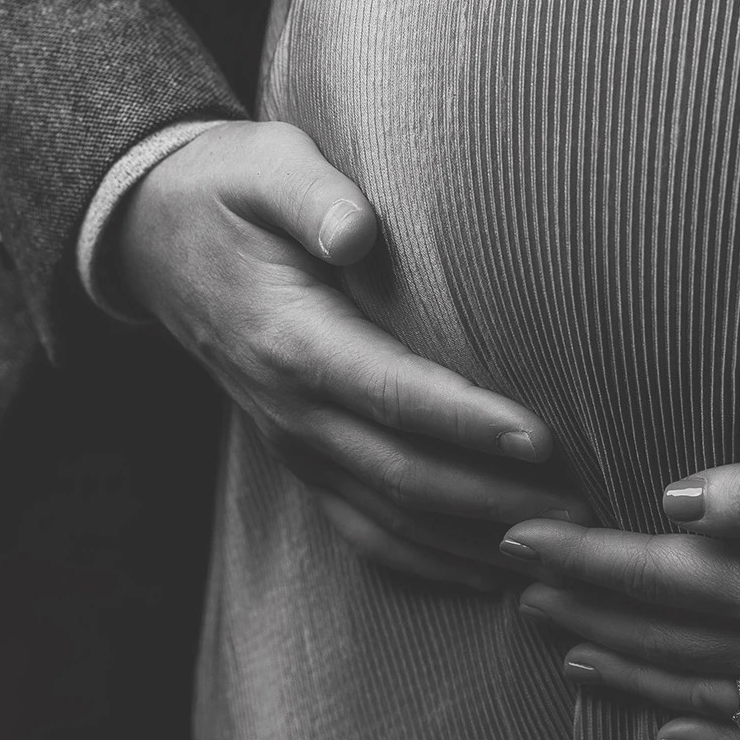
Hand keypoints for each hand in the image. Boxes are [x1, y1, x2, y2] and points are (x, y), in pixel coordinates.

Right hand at [117, 120, 587, 588]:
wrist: (154, 235)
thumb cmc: (230, 189)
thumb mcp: (264, 165)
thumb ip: (312, 195)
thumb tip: (357, 232)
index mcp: (289, 338)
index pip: (391, 392)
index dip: (467, 422)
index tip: (541, 438)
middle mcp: (291, 408)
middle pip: (404, 474)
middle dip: (495, 498)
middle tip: (585, 508)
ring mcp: (293, 442)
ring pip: (392, 516)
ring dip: (475, 540)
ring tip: (562, 547)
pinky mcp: (302, 455)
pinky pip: (364, 529)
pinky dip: (428, 559)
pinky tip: (491, 574)